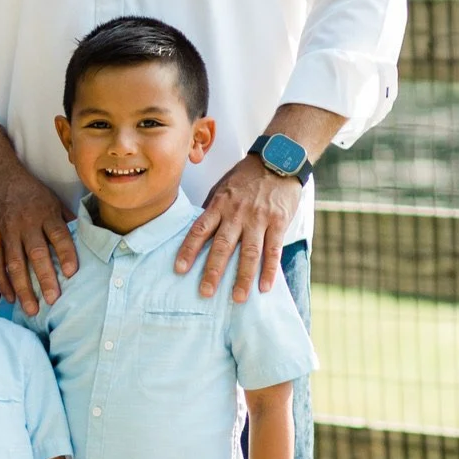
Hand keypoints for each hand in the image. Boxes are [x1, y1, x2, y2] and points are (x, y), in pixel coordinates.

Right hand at [0, 151, 76, 315]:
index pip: (58, 235)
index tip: (73, 272)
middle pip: (36, 253)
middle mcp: (26, 224)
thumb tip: (87, 239)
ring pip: (14, 263)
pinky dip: (2, 282)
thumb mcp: (53, 200)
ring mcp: (7, 232)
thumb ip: (67, 221)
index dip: (66, 253)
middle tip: (52, 300)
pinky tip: (10, 297)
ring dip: (22, 288)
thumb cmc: (31, 193)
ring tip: (31, 309)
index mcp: (45, 214)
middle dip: (45, 278)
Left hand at [175, 156, 301, 302]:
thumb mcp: (223, 187)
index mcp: (220, 204)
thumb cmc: (247, 176)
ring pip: (249, 252)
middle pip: (223, 245)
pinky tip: (264, 287)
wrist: (278, 160)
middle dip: (213, 271)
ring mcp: (259, 218)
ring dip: (243, 277)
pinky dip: (269, 270)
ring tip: (237, 298)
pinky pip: (273, 250)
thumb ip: (212, 209)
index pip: (200, 230)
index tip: (179, 269)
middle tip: (205, 292)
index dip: (189, 250)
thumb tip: (198, 232)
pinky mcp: (279, 222)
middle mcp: (237, 213)